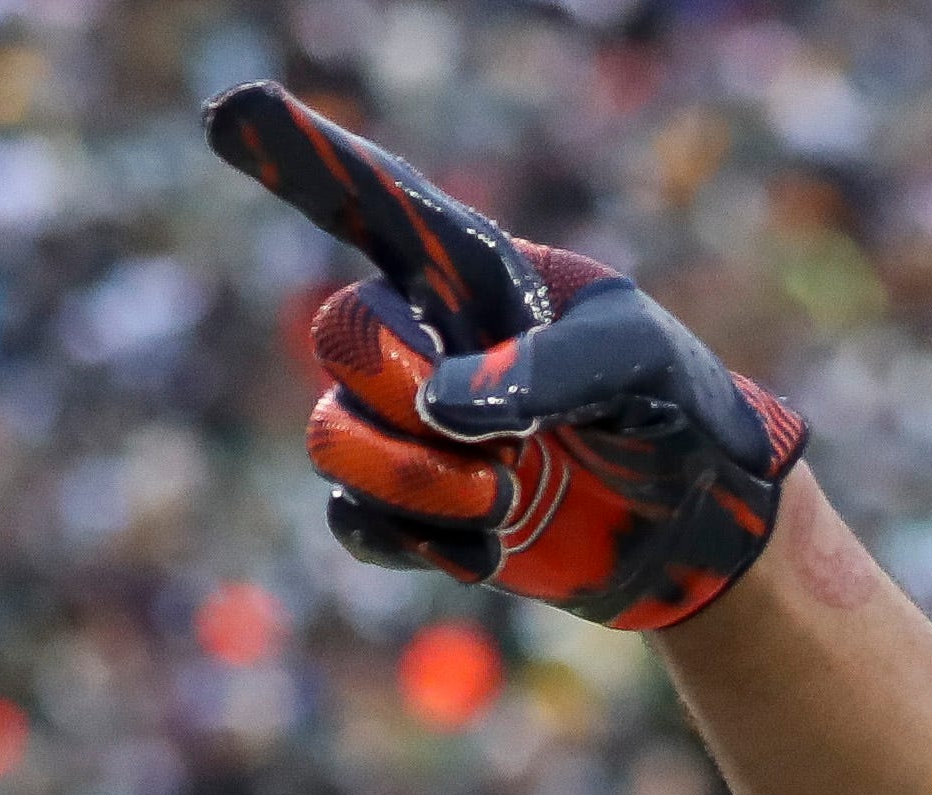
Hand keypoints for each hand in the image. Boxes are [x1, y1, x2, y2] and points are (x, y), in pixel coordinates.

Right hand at [204, 83, 807, 632]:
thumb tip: (441, 409)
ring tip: (506, 492)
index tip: (233, 111)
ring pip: (332, 440)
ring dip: (417, 481)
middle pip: (340, 338)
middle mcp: (423, 336)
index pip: (374, 203)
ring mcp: (408, 423)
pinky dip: (417, 543)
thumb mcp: (640, 363)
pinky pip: (354, 523)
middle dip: (409, 395)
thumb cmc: (677, 406)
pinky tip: (488, 546)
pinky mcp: (413, 507)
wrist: (698, 518)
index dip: (302, 158)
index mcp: (472, 271)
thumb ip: (550, 370)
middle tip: (505, 433)